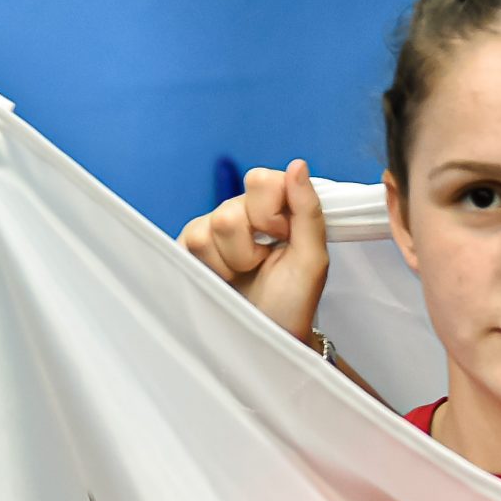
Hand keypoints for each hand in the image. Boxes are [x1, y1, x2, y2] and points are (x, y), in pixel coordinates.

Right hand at [179, 159, 330, 350]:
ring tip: (243, 274)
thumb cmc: (292, 301)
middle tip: (261, 263)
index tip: (282, 238)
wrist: (266, 336)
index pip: (261, 179)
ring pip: (210, 227)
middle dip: (249, 246)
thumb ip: (308, 210)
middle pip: (231, 209)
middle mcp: (241, 212)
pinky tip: (223, 278)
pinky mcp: (189, 248)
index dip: (270, 213)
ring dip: (232, 262)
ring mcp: (212, 229)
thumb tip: (297, 164)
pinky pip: (192, 242)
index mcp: (273, 207)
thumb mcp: (312, 258)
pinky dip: (212, 268)